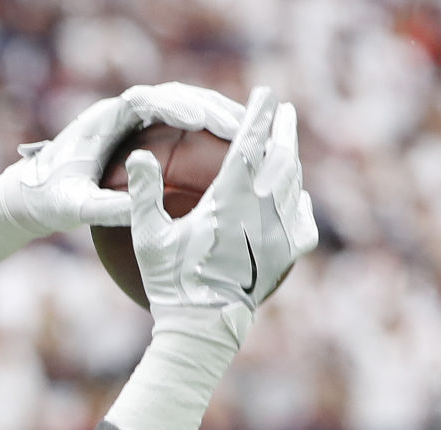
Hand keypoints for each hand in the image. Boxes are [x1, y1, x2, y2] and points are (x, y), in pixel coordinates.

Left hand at [0, 82, 246, 234]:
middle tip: (243, 127)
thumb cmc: (48, 201)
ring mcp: (135, 123)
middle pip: (174, 97)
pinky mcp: (143, 136)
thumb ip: (104, 209)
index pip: (145, 101)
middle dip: (210, 107)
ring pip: (183, 107)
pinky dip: (208, 134)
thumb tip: (141, 213)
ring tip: (250, 134)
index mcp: (103, 120)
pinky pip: (182, 127)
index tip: (204, 118)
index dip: (177, 105)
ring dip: (216, 117)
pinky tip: (235, 153)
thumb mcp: (74, 209)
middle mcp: (121, 113)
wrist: (30, 197)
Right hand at [128, 87, 317, 340]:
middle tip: (284, 109)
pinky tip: (293, 195)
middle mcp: (261, 212)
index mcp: (228, 202)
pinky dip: (298, 199)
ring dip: (291, 159)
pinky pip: (302, 217)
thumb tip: (138, 154)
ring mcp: (280, 233)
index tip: (265, 92)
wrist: (203, 325)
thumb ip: (144, 194)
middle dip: (283, 129)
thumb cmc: (171, 281)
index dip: (258, 115)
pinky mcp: (288, 253)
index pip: (249, 145)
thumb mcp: (148, 238)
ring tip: (287, 143)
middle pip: (281, 157)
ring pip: (293, 183)